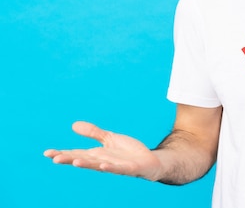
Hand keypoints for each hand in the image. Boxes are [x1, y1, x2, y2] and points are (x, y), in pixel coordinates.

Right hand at [44, 121, 162, 180]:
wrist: (149, 160)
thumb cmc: (128, 152)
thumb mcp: (109, 138)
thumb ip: (94, 132)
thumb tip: (73, 125)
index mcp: (97, 154)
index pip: (76, 153)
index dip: (62, 153)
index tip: (47, 153)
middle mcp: (103, 161)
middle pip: (83, 160)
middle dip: (69, 159)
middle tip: (54, 158)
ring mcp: (115, 165)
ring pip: (98, 165)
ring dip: (86, 164)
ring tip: (74, 161)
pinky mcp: (129, 168)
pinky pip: (119, 168)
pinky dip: (110, 167)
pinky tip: (103, 165)